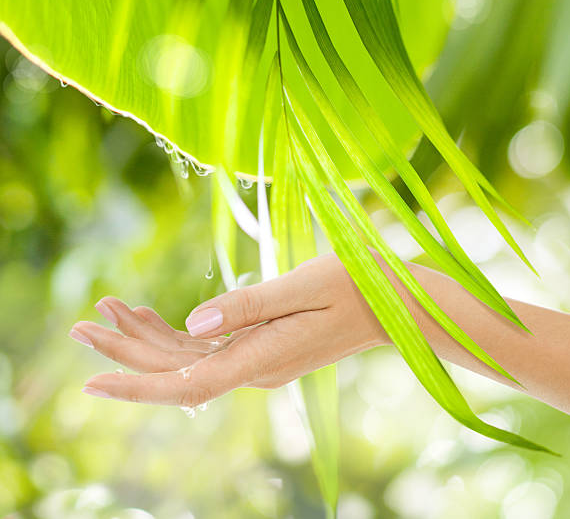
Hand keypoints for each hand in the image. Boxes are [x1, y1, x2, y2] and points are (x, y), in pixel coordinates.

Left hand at [69, 253, 388, 406]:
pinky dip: (175, 333)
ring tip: (108, 311)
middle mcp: (255, 368)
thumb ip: (248, 306)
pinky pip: (208, 348)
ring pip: (189, 358)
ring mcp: (258, 360)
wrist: (392, 304)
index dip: (138, 382)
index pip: (188, 381)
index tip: (92, 379)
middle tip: (80, 325)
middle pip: (178, 369)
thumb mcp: (302, 285)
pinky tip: (152, 316)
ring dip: (147, 338)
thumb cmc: (355, 285)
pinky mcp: (262, 347)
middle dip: (126, 351)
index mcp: (263, 358)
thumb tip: (191, 322)